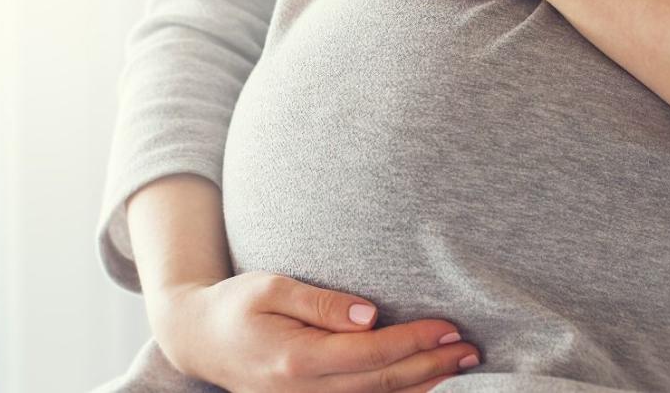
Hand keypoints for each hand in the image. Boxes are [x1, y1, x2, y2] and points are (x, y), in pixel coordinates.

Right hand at [148, 271, 480, 392]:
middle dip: (431, 366)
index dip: (414, 342)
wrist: (199, 339)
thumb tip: (370, 315)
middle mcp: (304, 391)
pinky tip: (424, 382)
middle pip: (383, 384)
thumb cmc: (236, 304)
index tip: (449, 326)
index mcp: (297, 359)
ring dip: (423, 384)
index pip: (371, 355)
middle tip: (470, 348)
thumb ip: (320, 303)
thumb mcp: (271, 287)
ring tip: (459, 363)